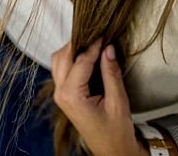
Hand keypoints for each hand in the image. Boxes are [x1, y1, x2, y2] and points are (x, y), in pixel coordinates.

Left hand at [51, 39, 148, 155]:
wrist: (112, 151)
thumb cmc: (116, 132)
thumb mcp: (118, 102)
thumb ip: (111, 74)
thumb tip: (108, 49)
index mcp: (72, 96)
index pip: (80, 61)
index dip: (93, 45)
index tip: (104, 34)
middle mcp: (61, 93)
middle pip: (63, 57)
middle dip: (79, 43)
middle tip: (98, 36)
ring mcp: (60, 94)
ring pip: (58, 61)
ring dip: (73, 50)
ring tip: (93, 44)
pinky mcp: (64, 95)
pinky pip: (62, 69)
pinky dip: (72, 59)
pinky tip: (87, 56)